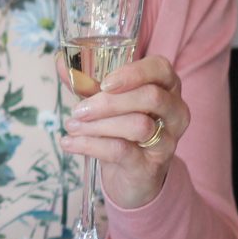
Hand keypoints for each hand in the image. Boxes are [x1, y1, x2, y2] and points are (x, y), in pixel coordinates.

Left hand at [60, 54, 189, 208]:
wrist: (133, 176)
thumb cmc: (122, 130)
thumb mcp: (107, 102)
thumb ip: (87, 82)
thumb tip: (62, 62)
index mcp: (167, 86)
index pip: (160, 68)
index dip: (133, 73)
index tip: (105, 84)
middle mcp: (175, 111)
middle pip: (151, 97)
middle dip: (109, 102)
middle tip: (79, 110)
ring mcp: (168, 140)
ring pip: (139, 125)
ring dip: (98, 125)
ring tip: (72, 126)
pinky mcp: (152, 165)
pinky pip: (122, 150)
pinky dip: (91, 145)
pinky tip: (70, 143)